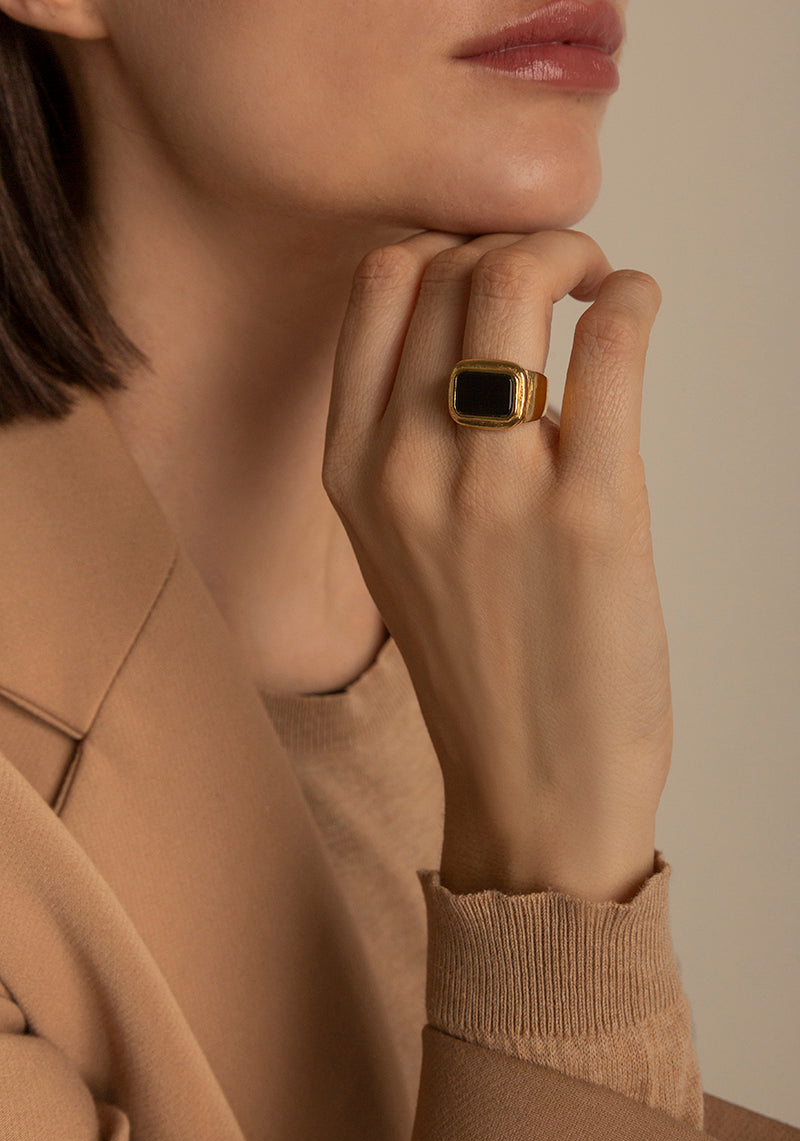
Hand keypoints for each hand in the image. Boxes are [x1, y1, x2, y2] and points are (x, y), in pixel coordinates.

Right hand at [323, 229, 668, 901]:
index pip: (377, 287)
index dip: (445, 247)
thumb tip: (491, 332)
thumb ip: (417, 443)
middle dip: (516, 240)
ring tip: (600, 286)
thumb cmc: (479, 669)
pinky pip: (610, 344)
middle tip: (562, 268)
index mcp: (350, 472)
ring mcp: (492, 490)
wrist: (532, 790)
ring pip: (514, 283)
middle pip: (447, 268)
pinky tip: (635, 312)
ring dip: (573, 254)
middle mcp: (404, 469)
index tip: (490, 265)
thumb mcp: (400, 549)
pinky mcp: (589, 513)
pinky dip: (631, 299)